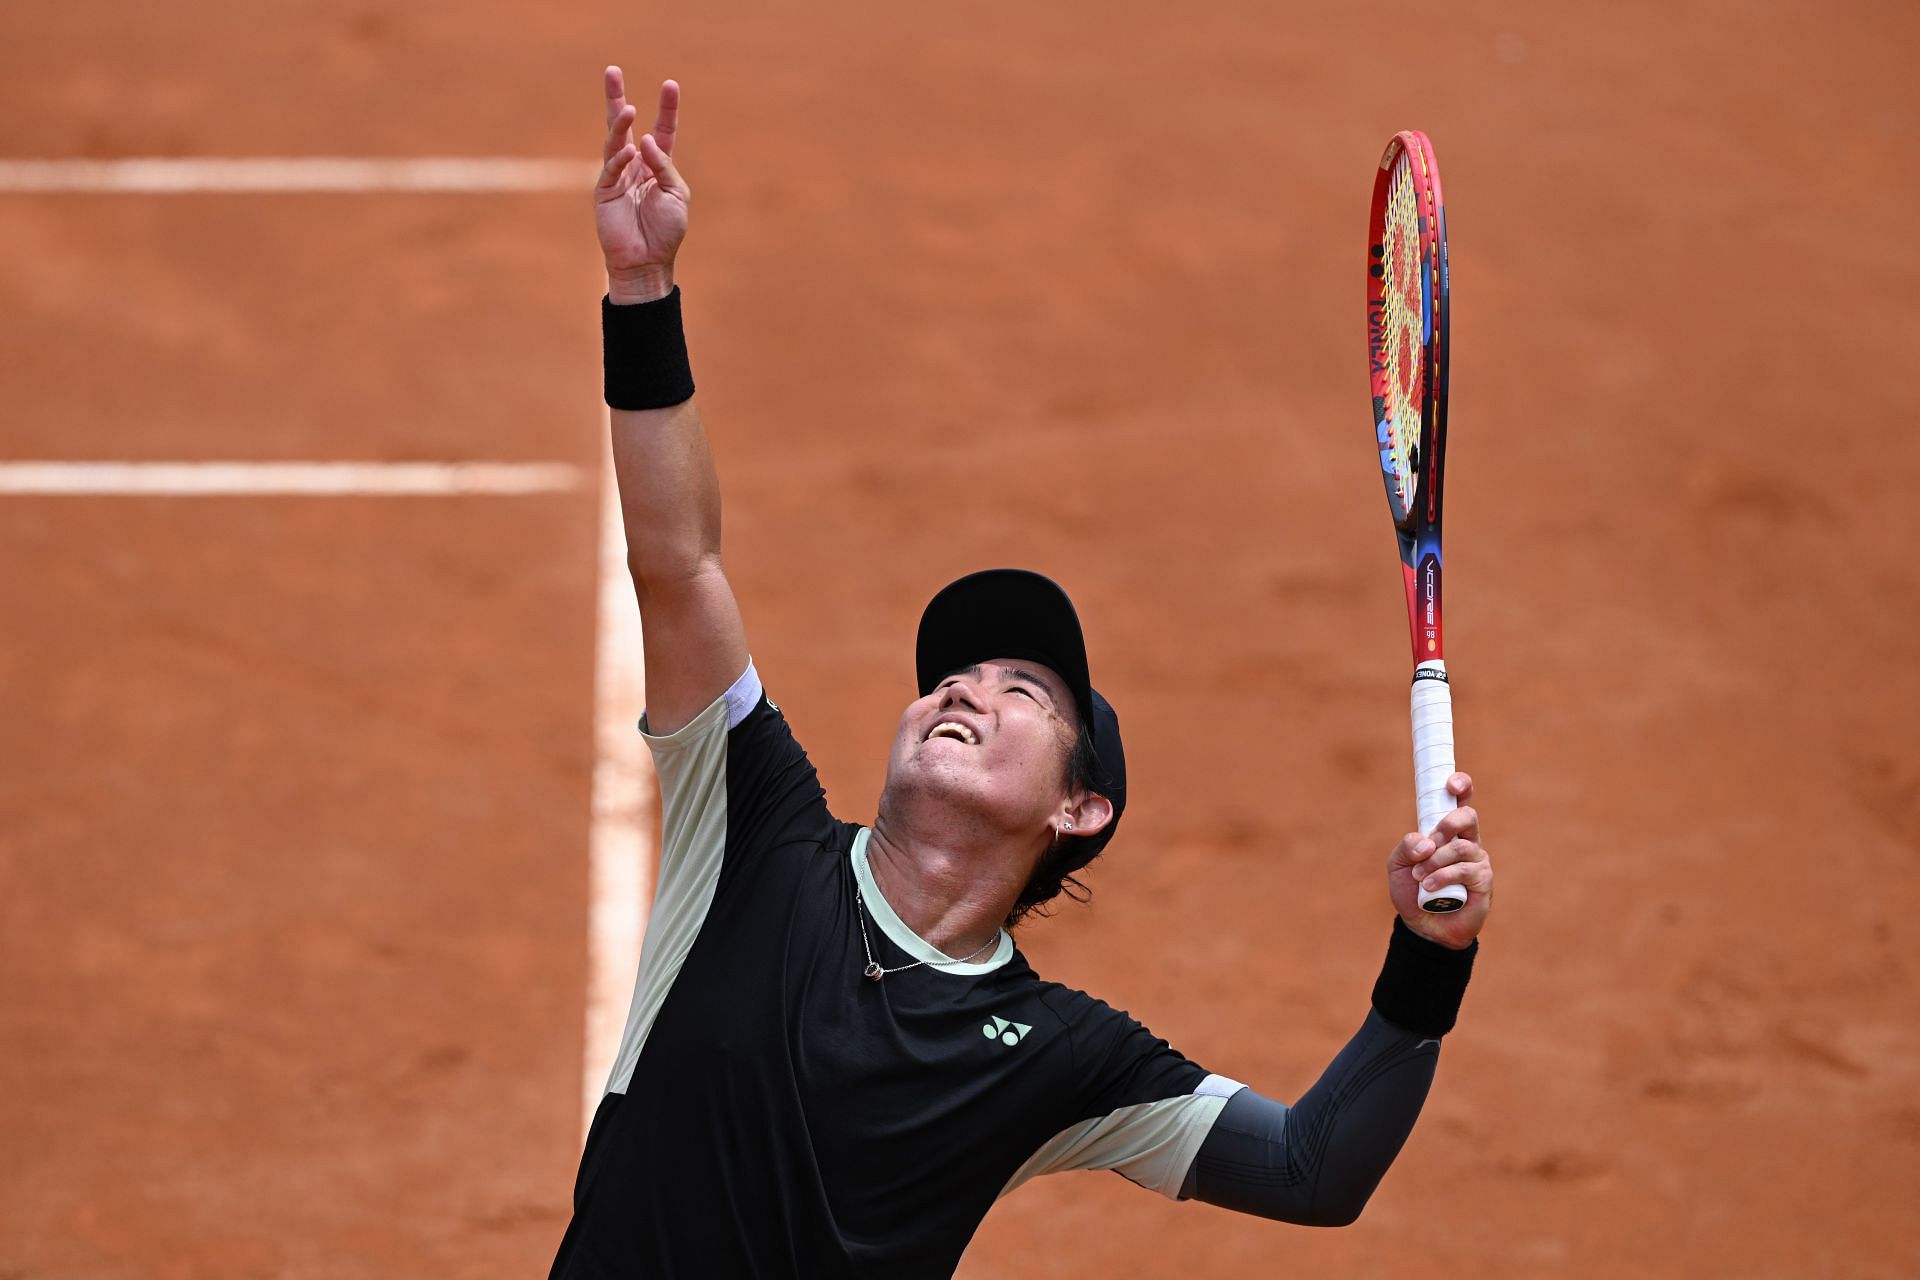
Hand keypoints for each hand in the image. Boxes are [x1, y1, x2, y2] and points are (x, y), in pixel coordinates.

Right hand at [595, 66, 689, 302]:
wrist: (648, 262)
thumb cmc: (667, 231)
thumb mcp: (676, 195)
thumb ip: (663, 165)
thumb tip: (646, 139)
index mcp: (657, 165)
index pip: (663, 130)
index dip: (666, 108)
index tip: (670, 84)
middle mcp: (636, 165)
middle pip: (624, 125)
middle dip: (616, 97)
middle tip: (612, 70)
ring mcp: (617, 176)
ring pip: (614, 141)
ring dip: (620, 124)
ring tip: (628, 108)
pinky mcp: (604, 191)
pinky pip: (611, 168)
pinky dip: (620, 159)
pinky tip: (629, 152)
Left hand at [1386, 772, 1491, 948]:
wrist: (1422, 926)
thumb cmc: (1412, 890)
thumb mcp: (1398, 865)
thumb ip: (1406, 846)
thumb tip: (1425, 841)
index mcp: (1446, 832)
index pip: (1460, 802)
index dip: (1461, 786)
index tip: (1451, 783)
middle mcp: (1466, 841)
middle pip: (1468, 816)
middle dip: (1448, 822)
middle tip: (1432, 839)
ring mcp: (1477, 861)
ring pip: (1461, 847)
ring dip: (1436, 860)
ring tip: (1420, 876)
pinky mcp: (1484, 881)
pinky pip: (1466, 870)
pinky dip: (1443, 876)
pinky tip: (1429, 887)